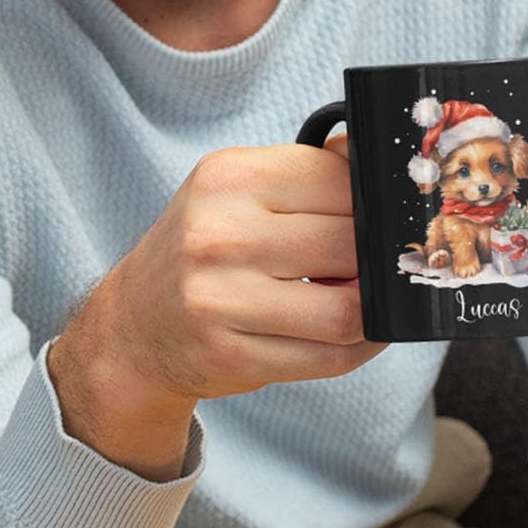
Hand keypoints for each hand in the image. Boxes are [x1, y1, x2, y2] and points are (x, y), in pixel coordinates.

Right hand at [49, 139, 384, 477]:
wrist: (135, 321)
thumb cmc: (202, 248)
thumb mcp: (237, 190)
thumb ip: (311, 174)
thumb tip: (392, 169)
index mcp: (227, 177)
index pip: (342, 181)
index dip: (374, 205)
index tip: (378, 220)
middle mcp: (217, 233)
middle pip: (352, 245)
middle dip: (375, 260)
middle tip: (368, 264)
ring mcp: (220, 298)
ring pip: (349, 309)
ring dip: (370, 310)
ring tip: (357, 298)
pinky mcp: (231, 354)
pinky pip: (330, 358)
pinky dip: (357, 348)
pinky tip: (344, 333)